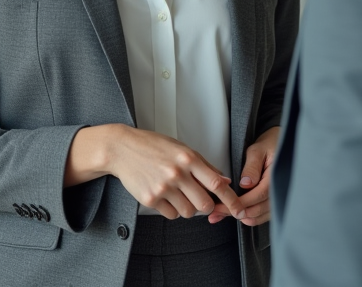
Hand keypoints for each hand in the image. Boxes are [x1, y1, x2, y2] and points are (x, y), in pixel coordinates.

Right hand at [66, 125, 245, 219]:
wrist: (121, 148)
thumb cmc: (151, 146)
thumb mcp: (180, 148)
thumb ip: (204, 165)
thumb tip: (225, 180)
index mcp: (188, 158)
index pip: (217, 184)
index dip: (231, 200)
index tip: (239, 209)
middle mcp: (177, 173)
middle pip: (204, 204)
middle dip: (206, 205)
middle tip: (199, 199)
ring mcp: (163, 187)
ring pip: (188, 212)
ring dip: (187, 207)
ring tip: (177, 193)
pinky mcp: (150, 199)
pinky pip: (171, 215)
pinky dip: (171, 209)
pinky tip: (164, 195)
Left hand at [208, 126, 279, 226]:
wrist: (278, 146)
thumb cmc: (267, 146)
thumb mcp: (257, 151)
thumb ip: (252, 167)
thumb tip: (245, 184)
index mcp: (275, 178)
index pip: (258, 196)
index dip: (240, 203)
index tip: (222, 206)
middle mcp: (279, 192)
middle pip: (258, 209)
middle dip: (236, 213)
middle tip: (215, 213)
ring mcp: (278, 198)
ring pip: (260, 215)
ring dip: (241, 218)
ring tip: (220, 216)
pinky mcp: (273, 202)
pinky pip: (263, 214)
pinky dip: (250, 217)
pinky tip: (235, 216)